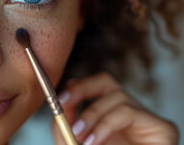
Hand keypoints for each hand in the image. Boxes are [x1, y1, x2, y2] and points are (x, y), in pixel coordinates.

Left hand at [52, 72, 178, 144]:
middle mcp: (129, 114)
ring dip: (91, 115)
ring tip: (80, 136)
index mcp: (110, 117)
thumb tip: (57, 110)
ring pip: (117, 96)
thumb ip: (67, 130)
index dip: (77, 87)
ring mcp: (146, 120)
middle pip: (107, 82)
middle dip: (82, 88)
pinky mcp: (163, 128)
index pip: (96, 88)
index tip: (59, 97)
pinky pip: (129, 112)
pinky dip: (105, 125)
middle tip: (63, 103)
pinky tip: (93, 140)